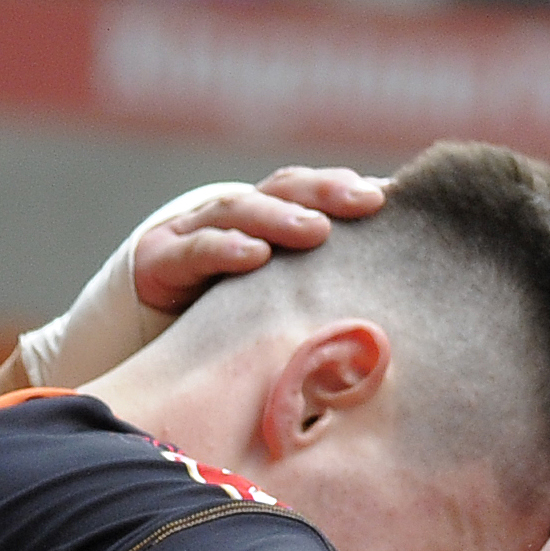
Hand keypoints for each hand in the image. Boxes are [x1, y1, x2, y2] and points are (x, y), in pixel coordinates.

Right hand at [133, 166, 386, 312]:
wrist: (150, 360)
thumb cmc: (234, 337)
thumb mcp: (287, 316)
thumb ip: (327, 303)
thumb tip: (399, 321)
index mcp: (268, 227)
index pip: (310, 195)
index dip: (346, 190)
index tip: (392, 197)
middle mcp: (232, 222)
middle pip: (282, 191)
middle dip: (325, 192)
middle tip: (367, 201)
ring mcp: (190, 235)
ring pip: (238, 212)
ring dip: (279, 217)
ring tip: (316, 230)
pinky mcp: (156, 262)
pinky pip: (192, 253)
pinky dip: (223, 248)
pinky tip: (254, 254)